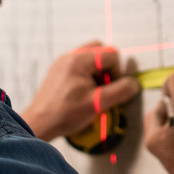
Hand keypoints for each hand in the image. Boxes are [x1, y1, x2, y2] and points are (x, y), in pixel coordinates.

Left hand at [21, 40, 139, 141]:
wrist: (39, 123)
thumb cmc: (65, 114)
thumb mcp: (97, 104)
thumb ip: (119, 92)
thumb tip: (134, 84)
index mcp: (78, 60)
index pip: (110, 54)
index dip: (116, 72)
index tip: (110, 89)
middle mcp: (69, 56)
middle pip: (100, 50)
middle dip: (107, 68)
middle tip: (103, 87)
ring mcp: (62, 62)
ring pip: (90, 57)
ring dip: (97, 72)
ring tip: (93, 92)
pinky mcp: (58, 71)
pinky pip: (79, 65)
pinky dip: (87, 75)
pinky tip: (83, 93)